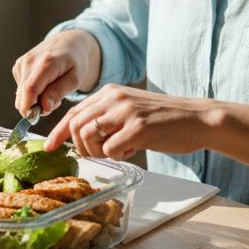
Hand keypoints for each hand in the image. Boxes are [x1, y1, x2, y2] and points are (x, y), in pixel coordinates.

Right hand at [11, 30, 101, 119]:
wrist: (68, 42)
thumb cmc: (75, 62)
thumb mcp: (75, 79)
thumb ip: (59, 92)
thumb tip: (44, 108)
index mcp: (46, 62)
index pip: (30, 89)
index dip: (29, 107)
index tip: (36, 118)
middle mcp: (30, 61)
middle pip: (23, 94)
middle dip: (35, 106)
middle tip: (54, 103)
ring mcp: (22, 63)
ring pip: (21, 94)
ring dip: (34, 99)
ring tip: (51, 90)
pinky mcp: (18, 66)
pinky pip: (21, 89)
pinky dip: (31, 92)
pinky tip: (43, 85)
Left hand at [44, 85, 217, 160]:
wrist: (198, 118)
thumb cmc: (165, 120)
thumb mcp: (131, 110)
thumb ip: (108, 118)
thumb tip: (83, 138)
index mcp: (110, 93)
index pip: (73, 112)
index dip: (58, 132)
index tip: (50, 147)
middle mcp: (114, 98)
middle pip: (76, 126)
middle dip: (80, 147)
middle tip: (98, 154)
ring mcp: (126, 111)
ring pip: (88, 137)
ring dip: (98, 153)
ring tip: (119, 151)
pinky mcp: (139, 127)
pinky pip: (111, 149)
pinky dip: (117, 156)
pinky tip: (133, 151)